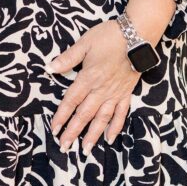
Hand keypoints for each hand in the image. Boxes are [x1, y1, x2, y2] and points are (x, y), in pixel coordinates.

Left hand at [47, 20, 140, 154]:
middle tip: (64, 146)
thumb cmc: (108, 36)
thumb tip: (50, 67)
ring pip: (102, 118)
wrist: (136, 35)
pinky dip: (115, 127)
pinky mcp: (126, 93)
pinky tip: (110, 138)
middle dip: (73, 131)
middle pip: (84, 114)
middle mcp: (101, 90)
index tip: (54, 128)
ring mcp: (115, 93)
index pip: (72, 100)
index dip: (62, 115)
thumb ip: (68, 58)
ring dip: (93, 135)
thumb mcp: (85, 43)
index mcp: (88, 77)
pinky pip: (121, 114)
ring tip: (85, 150)